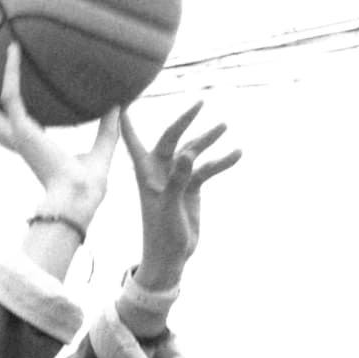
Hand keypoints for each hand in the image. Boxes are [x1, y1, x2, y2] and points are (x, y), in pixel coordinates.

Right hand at [0, 44, 119, 226]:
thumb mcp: (101, 149)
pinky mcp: (22, 129)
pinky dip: (11, 71)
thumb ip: (108, 128)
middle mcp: (20, 143)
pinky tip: (13, 51)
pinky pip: (11, 94)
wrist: (79, 196)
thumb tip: (120, 106)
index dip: (1, 117)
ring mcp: (18, 136)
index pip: (10, 131)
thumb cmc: (88, 184)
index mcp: (34, 149)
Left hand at [120, 102, 239, 287]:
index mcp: (145, 174)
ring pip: (193, 152)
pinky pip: (207, 169)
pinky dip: (221, 162)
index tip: (121, 100)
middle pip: (172, 140)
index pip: (133, 142)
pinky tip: (237, 154)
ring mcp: (176, 179)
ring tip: (225, 126)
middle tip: (200, 103)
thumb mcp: (169, 207)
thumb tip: (188, 153)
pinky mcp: (191, 188)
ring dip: (207, 140)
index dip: (127, 123)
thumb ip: (178, 180)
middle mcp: (160, 172)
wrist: (170, 257)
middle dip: (184, 121)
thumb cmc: (161, 235)